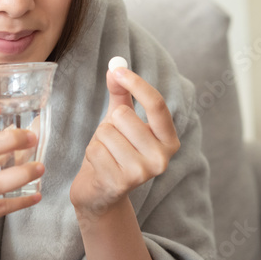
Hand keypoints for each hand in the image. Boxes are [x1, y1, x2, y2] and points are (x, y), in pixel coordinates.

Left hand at [69, 67, 180, 220]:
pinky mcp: (120, 183)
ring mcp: (142, 173)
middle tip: (114, 141)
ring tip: (106, 154)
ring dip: (99, 140)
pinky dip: (92, 154)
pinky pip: (96, 149)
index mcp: (169, 140)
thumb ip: (121, 93)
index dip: (137, 84)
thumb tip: (115, 67)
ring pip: (107, 132)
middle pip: (125, 116)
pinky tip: (99, 166)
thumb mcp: (120, 120)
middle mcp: (162, 158)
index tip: (118, 70)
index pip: (157, 105)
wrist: (101, 192)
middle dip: (110, 123)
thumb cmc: (114, 151)